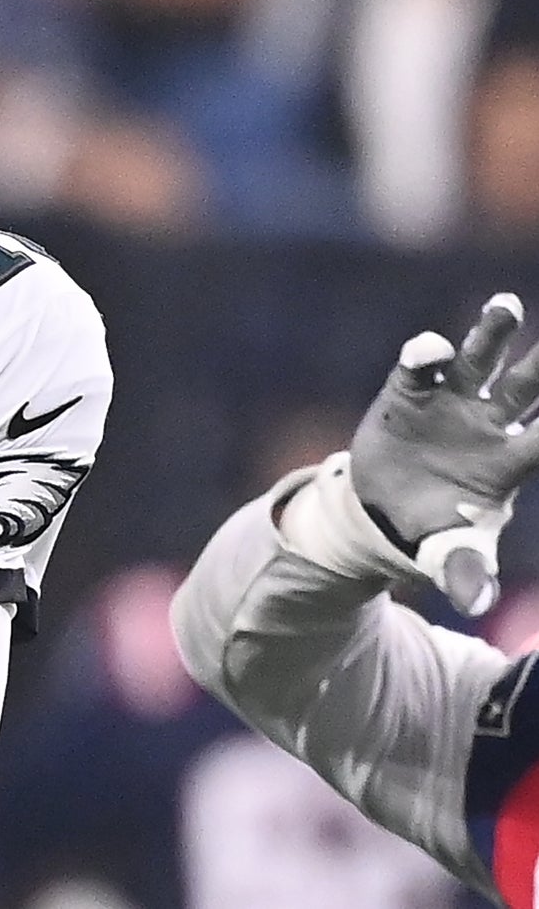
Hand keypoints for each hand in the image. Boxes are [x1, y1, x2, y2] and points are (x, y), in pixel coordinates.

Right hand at [347, 293, 538, 614]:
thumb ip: (465, 572)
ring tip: (507, 306)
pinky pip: (422, 364)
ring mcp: (452, 401)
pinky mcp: (410, 389)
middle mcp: (490, 422)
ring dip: (493, 333)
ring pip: (481, 360)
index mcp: (509, 462)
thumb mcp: (450, 553)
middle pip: (529, 387)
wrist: (384, 508)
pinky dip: (426, 353)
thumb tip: (475, 603)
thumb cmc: (436, 529)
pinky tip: (428, 353)